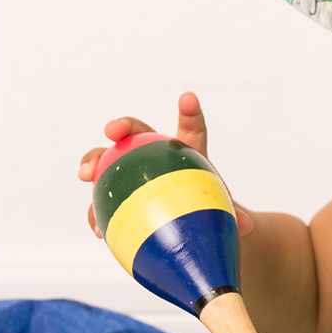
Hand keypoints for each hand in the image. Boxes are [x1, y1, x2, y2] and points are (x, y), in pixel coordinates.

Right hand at [77, 91, 252, 238]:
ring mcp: (131, 178)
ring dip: (92, 163)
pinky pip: (101, 204)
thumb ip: (233, 217)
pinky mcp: (117, 202)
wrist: (194, 234)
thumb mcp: (224, 214)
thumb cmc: (211, 215)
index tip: (188, 99)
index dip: (190, 112)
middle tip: (111, 130)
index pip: (191, 129)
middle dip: (121, 126)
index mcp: (187, 154)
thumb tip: (245, 226)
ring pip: (107, 162)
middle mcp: (155, 158)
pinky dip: (95, 214)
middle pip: (135, 134)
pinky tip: (97, 227)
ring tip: (86, 174)